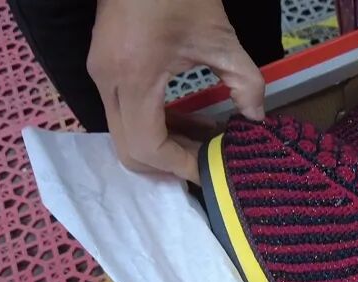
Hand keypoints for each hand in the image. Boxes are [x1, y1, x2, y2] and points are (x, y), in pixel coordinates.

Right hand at [87, 0, 265, 182]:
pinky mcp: (104, 68)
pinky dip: (153, 125)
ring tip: (204, 141)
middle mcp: (108, 81)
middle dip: (169, 163)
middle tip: (206, 160)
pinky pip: (124, 113)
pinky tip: (187, 120)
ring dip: (163, 145)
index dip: (180, 164)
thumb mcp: (220, 37)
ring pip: (124, 134)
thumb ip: (245, 82)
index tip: (211, 169)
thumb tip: (257, 118)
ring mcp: (101, 75)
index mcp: (135, 76)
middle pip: (129, 149)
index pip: (147, 145)